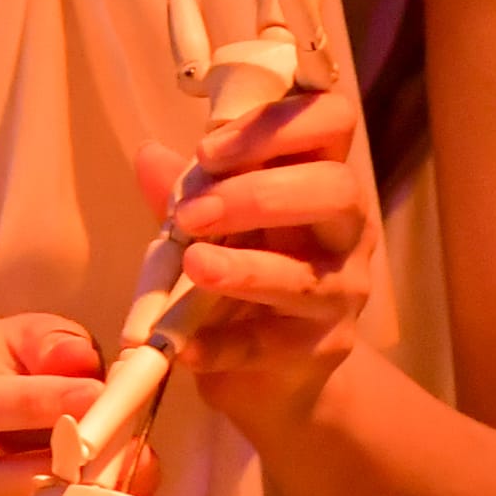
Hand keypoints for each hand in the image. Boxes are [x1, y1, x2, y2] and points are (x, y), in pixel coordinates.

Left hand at [133, 77, 379, 418]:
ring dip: (246, 269)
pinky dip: (222, 345)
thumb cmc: (247, 273)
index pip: (333, 122)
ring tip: (193, 265)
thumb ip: (186, 191)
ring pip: (308, 276)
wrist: (272, 372)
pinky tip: (184, 344)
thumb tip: (149, 154)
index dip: (277, 124)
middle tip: (192, 215)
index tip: (209, 149)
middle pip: (335, 190)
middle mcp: (346, 230)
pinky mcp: (322, 350)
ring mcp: (342, 293)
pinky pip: (271, 345)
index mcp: (321, 179)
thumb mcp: (211, 225)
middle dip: (258, 195)